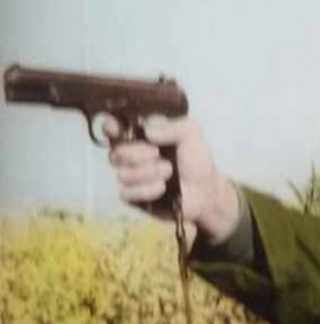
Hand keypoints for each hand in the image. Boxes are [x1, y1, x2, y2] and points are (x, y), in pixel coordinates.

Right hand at [103, 115, 239, 242]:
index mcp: (141, 135)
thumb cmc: (196, 159)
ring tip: (169, 172)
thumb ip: (173, 126)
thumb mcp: (191, 134)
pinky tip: (163, 188)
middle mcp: (131, 155)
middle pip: (115, 152)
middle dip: (139, 154)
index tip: (116, 129)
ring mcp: (131, 176)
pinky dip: (149, 190)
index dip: (110, 127)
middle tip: (159, 154)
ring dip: (150, 173)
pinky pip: (128, 193)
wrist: (205, 190)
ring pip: (123, 174)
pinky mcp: (133, 197)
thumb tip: (148, 133)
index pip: (112, 128)